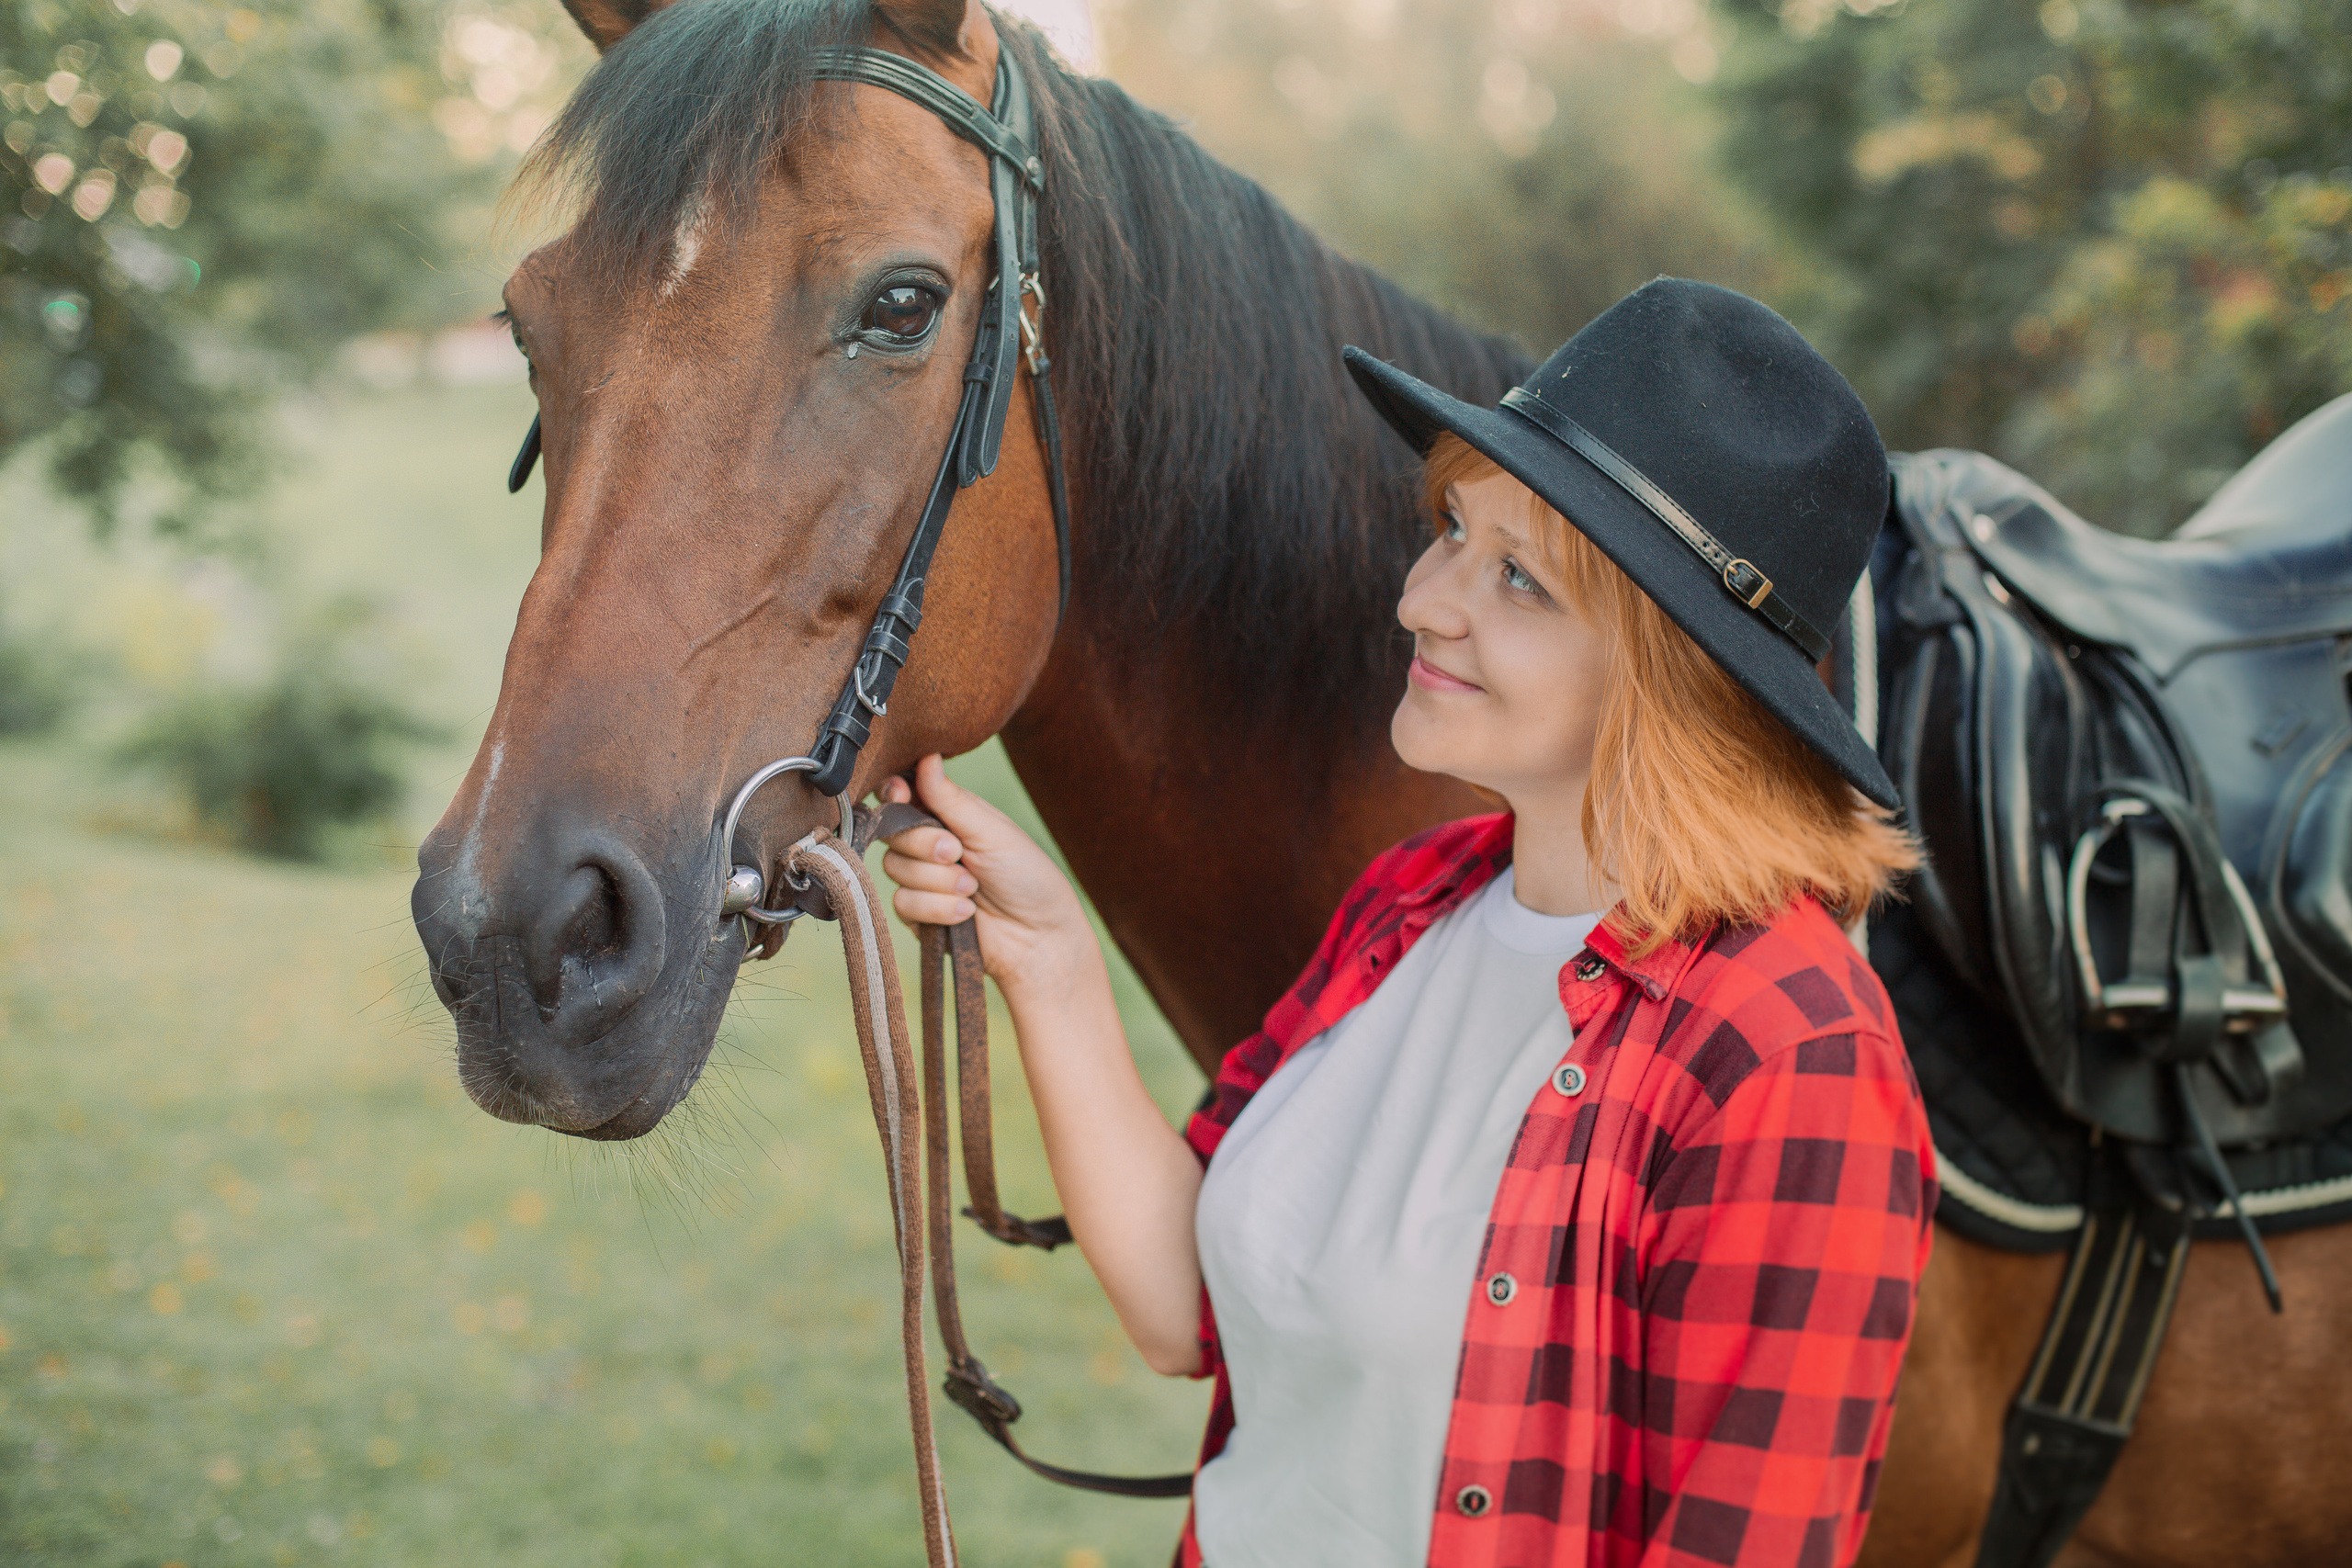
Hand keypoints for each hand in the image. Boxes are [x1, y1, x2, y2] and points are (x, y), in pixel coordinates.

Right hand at [877, 755, 1092, 990]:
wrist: (1038, 939)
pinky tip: (967, 914)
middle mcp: (929, 844)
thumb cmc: (1027, 877)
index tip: (900, 794)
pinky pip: (902, 903)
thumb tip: (927, 756)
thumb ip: (952, 800)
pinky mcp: (918, 914)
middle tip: (958, 854)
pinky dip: (937, 908)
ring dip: (938, 881)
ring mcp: (922, 879)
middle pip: (892, 830)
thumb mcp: (992, 831)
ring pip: (894, 868)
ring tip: (973, 889)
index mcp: (948, 815)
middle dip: (925, 844)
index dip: (894, 793)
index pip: (903, 794)